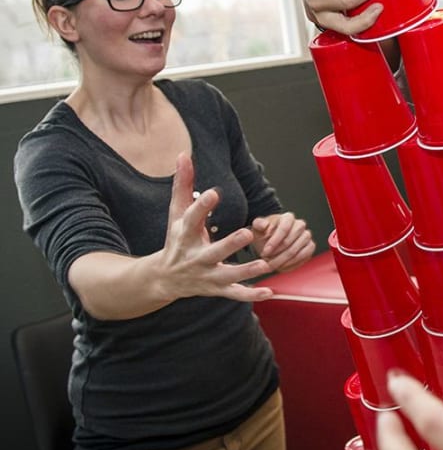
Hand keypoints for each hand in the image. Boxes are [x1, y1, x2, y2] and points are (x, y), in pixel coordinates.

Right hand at [159, 153, 274, 302]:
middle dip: (229, 244)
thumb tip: (183, 154)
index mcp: (184, 236)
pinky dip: (252, 294)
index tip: (214, 192)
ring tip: (266, 264)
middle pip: (212, 252)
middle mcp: (195, 258)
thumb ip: (183, 184)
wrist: (165, 278)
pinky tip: (270, 290)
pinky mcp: (217, 289)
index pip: (191, 220)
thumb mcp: (176, 212)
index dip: (202, 206)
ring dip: (246, 271)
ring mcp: (207, 276)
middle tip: (246, 233)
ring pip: (228, 275)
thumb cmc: (176, 239)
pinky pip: (235, 294)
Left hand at [250, 213, 315, 272]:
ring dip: (284, 261)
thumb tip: (265, 225)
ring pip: (298, 250)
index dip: (274, 242)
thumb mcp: (257, 228)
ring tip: (273, 265)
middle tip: (267, 261)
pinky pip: (304, 256)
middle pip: (291, 241)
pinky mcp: (310, 247)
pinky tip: (282, 266)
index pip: (284, 228)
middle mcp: (300, 225)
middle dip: (278, 254)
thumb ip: (258, 224)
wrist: (271, 241)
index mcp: (288, 217)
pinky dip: (292, 263)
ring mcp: (307, 236)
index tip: (265, 252)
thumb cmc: (265, 233)